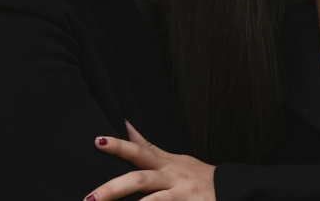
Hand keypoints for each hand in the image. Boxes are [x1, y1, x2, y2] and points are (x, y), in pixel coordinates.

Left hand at [85, 121, 214, 200]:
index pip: (139, 151)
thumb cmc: (197, 176)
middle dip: (113, 189)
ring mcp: (180, 196)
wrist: (230, 190)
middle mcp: (171, 178)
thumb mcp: (173, 159)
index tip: (98, 141)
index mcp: (164, 165)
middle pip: (139, 180)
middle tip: (89, 200)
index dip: (120, 146)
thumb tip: (126, 125)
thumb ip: (148, 146)